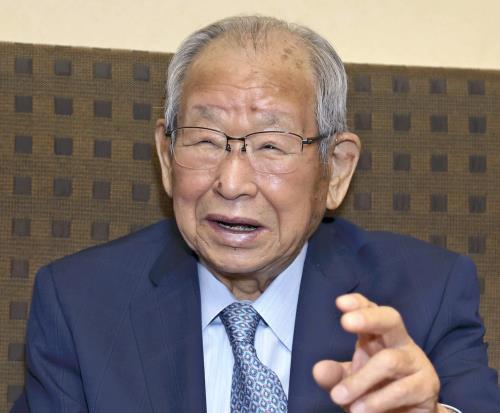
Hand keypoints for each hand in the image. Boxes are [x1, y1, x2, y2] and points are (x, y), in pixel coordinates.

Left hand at [313, 293, 443, 412]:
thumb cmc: (375, 392)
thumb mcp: (350, 382)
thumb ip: (335, 375)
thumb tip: (318, 370)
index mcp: (378, 335)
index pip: (371, 310)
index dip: (358, 303)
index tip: (340, 303)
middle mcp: (399, 342)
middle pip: (390, 319)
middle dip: (369, 318)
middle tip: (345, 322)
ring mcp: (416, 361)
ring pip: (389, 361)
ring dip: (361, 381)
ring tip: (338, 398)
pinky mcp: (426, 385)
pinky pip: (402, 390)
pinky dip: (377, 401)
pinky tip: (361, 411)